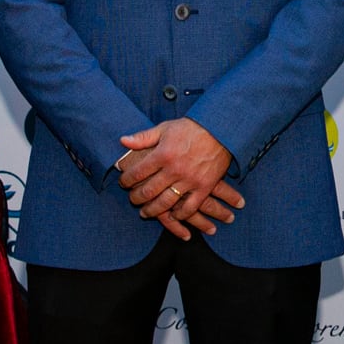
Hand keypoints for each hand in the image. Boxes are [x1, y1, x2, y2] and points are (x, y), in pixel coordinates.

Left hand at [116, 119, 240, 239]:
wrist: (220, 130)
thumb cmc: (190, 128)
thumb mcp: (165, 128)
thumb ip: (143, 137)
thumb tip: (123, 141)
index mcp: (162, 154)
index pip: (137, 173)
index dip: (127, 180)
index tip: (123, 183)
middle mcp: (174, 169)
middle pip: (148, 191)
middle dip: (136, 198)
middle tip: (132, 200)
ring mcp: (189, 180)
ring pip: (166, 202)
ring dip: (153, 210)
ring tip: (146, 212)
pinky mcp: (204, 187)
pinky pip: (190, 207)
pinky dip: (180, 215)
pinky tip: (173, 215)